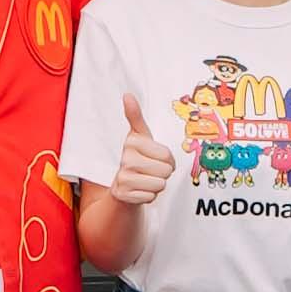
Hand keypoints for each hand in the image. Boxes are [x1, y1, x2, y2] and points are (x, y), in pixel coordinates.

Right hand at [106, 88, 177, 209]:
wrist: (122, 185)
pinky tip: (139, 190)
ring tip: (145, 179)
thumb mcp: (139, 135)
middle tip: (151, 170)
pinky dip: (148, 196)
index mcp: (132, 141)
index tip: (155, 157)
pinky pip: (151, 196)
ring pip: (160, 184)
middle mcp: (125, 158)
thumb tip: (127, 95)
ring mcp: (123, 177)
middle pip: (166, 170)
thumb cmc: (137, 158)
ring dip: (156, 185)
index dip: (168, 159)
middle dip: (163, 173)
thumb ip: (135, 116)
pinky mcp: (123, 194)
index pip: (167, 155)